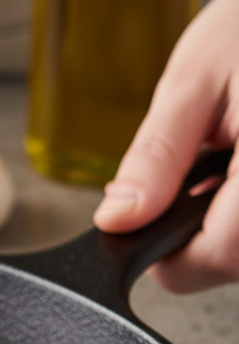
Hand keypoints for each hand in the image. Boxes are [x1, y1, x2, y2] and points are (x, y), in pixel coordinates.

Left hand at [93, 0, 238, 292]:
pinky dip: (237, 207)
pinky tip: (234, 166)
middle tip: (178, 181)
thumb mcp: (192, 84)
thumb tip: (117, 218)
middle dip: (193, 237)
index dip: (166, 257)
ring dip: (222, 224)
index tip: (138, 228)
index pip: (216, 258)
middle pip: (234, 260)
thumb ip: (154, 159)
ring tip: (215, 163)